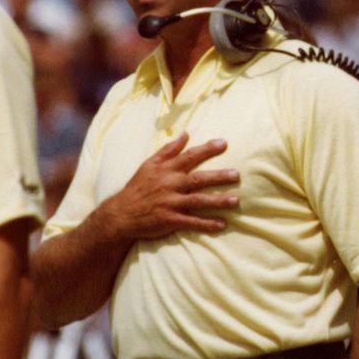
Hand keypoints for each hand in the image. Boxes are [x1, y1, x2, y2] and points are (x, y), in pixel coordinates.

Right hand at [103, 133, 239, 240]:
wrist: (121, 214)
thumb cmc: (138, 187)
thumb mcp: (149, 164)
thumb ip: (169, 150)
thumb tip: (186, 134)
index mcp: (166, 170)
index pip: (190, 156)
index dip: (207, 149)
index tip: (224, 143)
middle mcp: (170, 185)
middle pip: (198, 179)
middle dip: (218, 177)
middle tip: (237, 174)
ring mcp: (171, 203)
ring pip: (198, 201)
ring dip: (218, 201)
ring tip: (235, 200)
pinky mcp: (170, 220)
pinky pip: (191, 222)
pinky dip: (207, 223)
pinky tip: (222, 224)